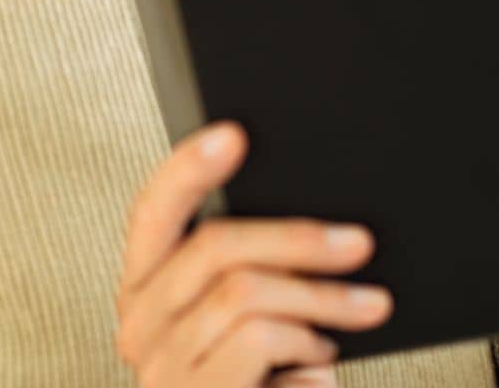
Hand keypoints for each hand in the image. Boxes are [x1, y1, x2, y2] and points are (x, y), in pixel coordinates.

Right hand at [116, 123, 393, 386]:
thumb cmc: (258, 385)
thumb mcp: (248, 321)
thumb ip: (250, 271)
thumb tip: (312, 217)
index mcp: (147, 289)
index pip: (152, 211)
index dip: (187, 168)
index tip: (232, 134)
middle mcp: (140, 324)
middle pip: (214, 245)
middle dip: (298, 238)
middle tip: (358, 243)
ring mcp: (162, 367)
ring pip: (244, 292)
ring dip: (321, 298)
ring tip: (357, 311)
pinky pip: (257, 339)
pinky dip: (305, 345)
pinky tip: (319, 364)